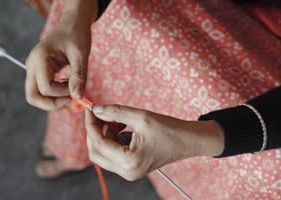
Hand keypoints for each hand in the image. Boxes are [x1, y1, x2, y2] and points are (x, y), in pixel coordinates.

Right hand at [25, 0, 97, 110]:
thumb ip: (79, 76)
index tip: (78, 90)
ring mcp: (33, 68)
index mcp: (40, 58)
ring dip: (53, 100)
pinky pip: (41, 88)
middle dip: (52, 104)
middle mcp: (32, 64)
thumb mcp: (81, 54)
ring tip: (71, 94)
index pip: (46, 88)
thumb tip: (78, 97)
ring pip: (35, 95)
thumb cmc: (77, 33)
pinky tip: (68, 87)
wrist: (73, 20)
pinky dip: (53, 94)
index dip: (63, 94)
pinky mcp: (39, 70)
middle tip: (71, 101)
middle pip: (33, 97)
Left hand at [85, 104, 223, 180]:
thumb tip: (95, 109)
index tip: (91, 108)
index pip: (98, 142)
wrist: (189, 141)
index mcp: (129, 161)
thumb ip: (115, 112)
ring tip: (116, 119)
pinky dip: (112, 140)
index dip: (91, 123)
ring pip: (102, 154)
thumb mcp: (141, 117)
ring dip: (103, 135)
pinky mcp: (132, 168)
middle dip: (94, 131)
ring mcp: (129, 172)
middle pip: (95, 152)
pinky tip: (122, 127)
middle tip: (99, 113)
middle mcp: (127, 171)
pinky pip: (113, 155)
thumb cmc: (170, 129)